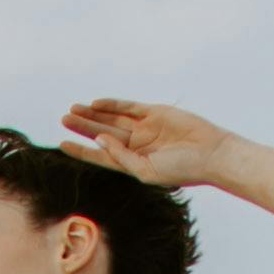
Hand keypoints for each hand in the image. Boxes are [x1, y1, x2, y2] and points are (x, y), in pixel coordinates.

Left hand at [62, 96, 234, 186]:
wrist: (211, 154)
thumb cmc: (181, 169)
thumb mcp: (146, 170)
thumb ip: (121, 157)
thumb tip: (99, 140)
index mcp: (132, 162)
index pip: (101, 156)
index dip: (81, 150)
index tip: (62, 144)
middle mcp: (136, 145)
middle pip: (103, 133)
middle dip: (83, 127)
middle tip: (63, 119)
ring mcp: (145, 127)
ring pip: (112, 118)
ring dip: (93, 114)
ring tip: (72, 110)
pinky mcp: (154, 113)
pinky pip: (128, 107)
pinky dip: (112, 104)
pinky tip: (96, 103)